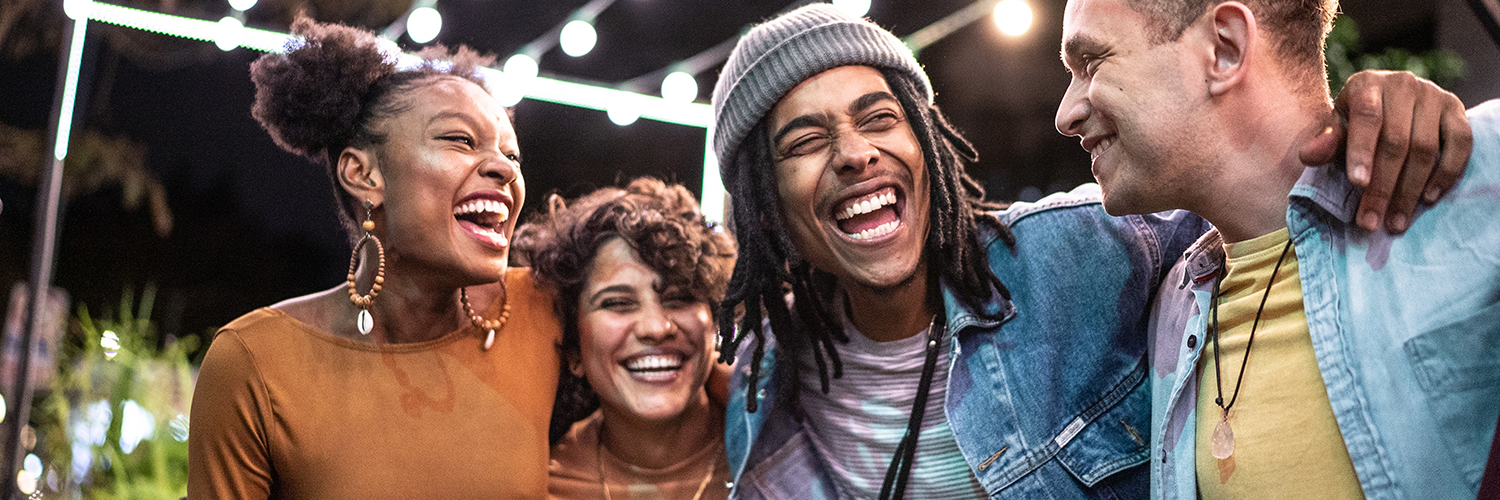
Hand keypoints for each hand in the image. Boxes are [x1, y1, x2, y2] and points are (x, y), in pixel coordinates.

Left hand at [1299, 70, 1472, 232]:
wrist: (1392, 102)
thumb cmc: (1358, 122)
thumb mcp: (1337, 128)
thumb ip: (1325, 143)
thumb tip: (1308, 156)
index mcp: (1367, 84)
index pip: (1367, 117)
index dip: (1362, 151)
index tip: (1357, 184)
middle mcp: (1403, 84)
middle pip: (1396, 141)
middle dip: (1382, 186)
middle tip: (1371, 221)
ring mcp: (1434, 95)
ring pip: (1425, 148)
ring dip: (1410, 190)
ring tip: (1396, 221)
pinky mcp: (1457, 110)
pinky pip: (1460, 144)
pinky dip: (1446, 174)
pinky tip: (1428, 198)